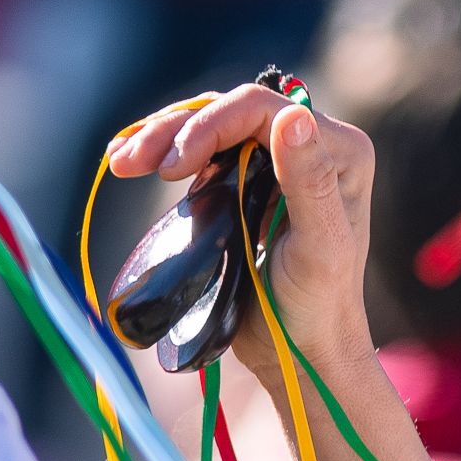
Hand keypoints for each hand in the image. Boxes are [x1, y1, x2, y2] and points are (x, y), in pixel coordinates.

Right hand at [109, 83, 376, 385]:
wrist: (298, 349)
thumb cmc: (318, 306)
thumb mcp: (319, 249)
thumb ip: (310, 183)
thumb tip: (293, 117)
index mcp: (341, 151)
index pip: (263, 111)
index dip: (209, 126)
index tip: (171, 167)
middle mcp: (311, 147)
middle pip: (231, 114)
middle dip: (174, 131)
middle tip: (128, 163)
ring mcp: (275, 164)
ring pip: (210, 128)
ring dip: (159, 138)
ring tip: (119, 162)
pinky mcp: (245, 184)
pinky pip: (200, 155)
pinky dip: (163, 156)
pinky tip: (127, 162)